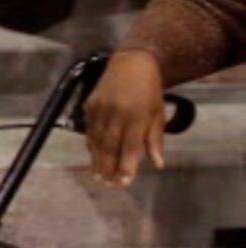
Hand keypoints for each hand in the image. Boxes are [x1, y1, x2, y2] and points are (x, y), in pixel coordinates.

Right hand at [84, 50, 169, 186]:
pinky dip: (91, 144)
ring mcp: (100, 109)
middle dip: (108, 167)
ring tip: (98, 175)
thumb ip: (155, 140)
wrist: (132, 63)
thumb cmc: (150, 90)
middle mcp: (116, 113)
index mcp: (137, 116)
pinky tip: (93, 156)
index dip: (127, 166)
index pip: (130, 147)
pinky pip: (89, 129)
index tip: (125, 182)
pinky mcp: (89, 105)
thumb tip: (157, 164)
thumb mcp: (158, 114)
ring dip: (97, 159)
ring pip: (96, 140)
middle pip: (109, 146)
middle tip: (108, 184)